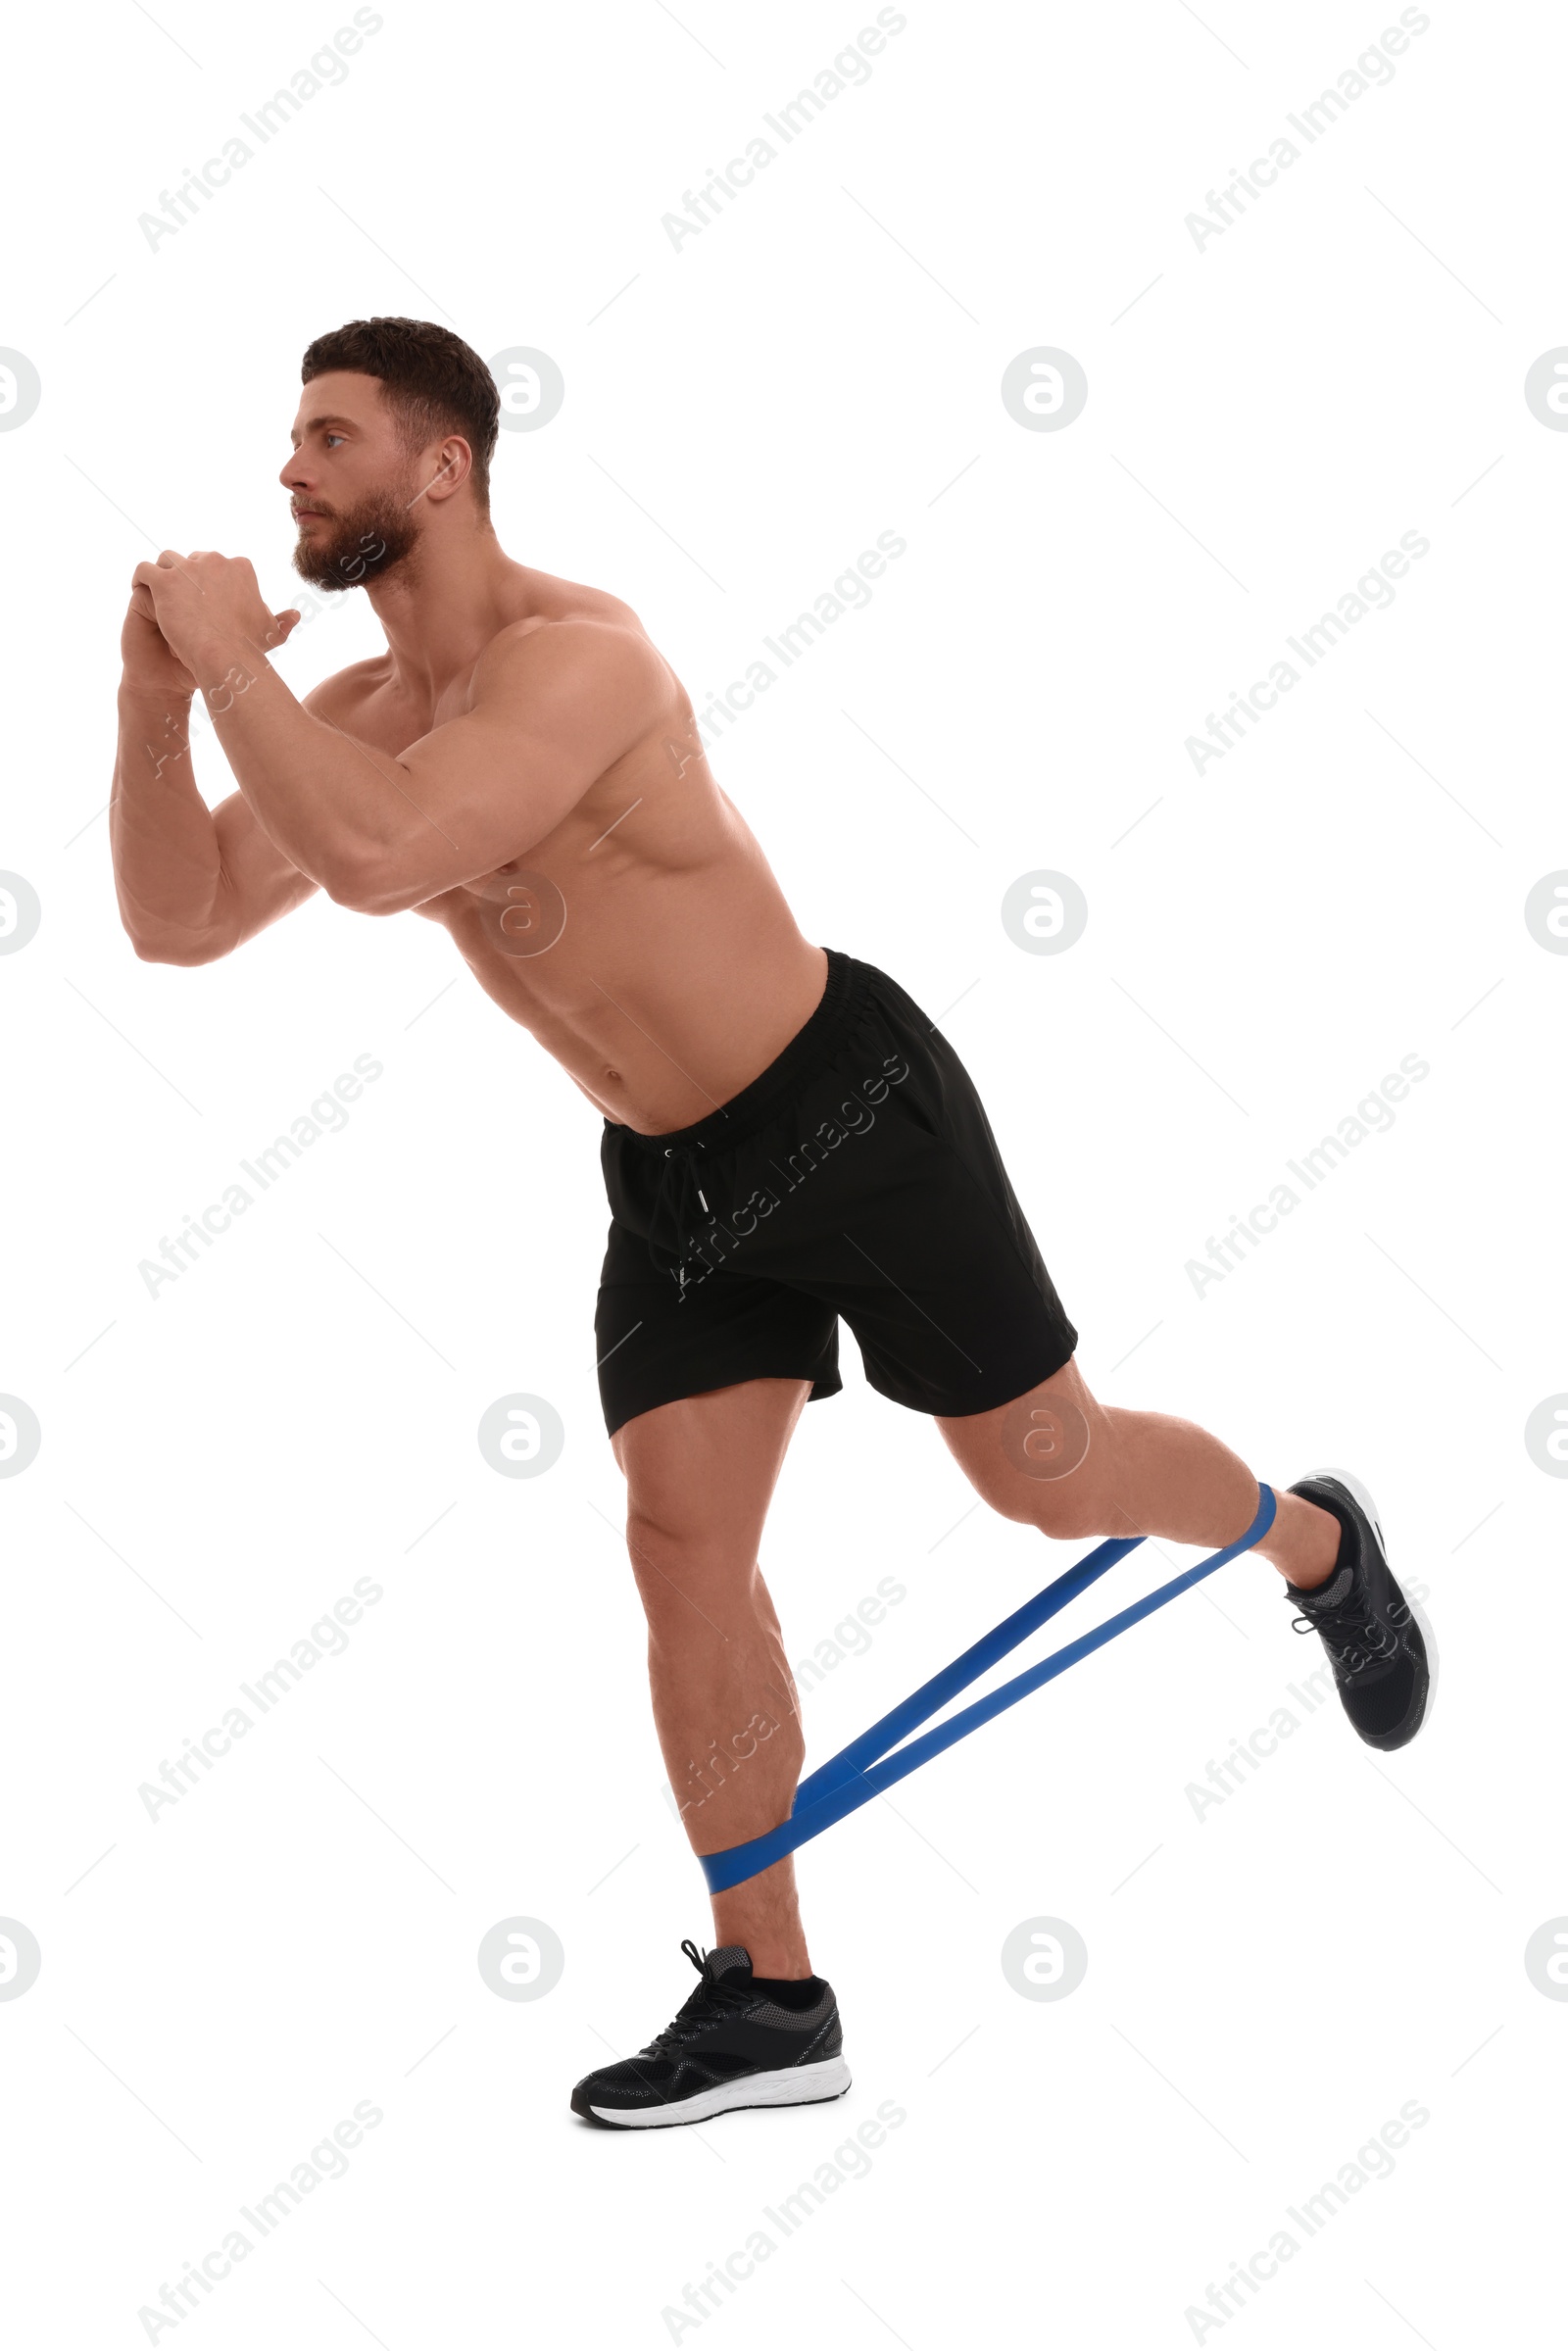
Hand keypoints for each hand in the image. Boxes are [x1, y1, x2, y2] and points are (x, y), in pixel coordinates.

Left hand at [128, 550, 300, 680]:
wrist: (226, 656)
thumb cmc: (249, 648)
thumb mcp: (269, 632)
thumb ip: (281, 621)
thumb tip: (296, 614)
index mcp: (240, 567)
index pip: (217, 566)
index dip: (209, 583)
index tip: (205, 602)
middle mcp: (214, 560)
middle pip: (193, 561)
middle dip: (187, 579)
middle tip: (181, 604)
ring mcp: (188, 568)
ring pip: (168, 561)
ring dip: (163, 575)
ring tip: (158, 594)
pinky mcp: (164, 581)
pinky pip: (145, 570)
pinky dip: (140, 579)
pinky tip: (140, 590)